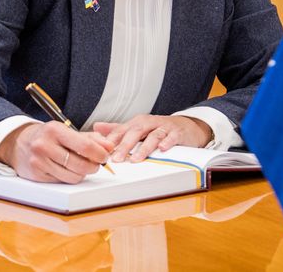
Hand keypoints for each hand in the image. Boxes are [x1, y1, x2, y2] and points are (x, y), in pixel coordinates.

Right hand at [0, 121, 113, 183]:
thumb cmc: (46, 136)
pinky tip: (66, 169)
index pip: (84, 145)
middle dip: (93, 166)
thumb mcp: (66, 131)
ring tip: (79, 166)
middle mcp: (44, 145)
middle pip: (80, 164)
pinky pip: (62, 181)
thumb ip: (90, 138)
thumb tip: (109, 146)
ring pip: (73, 176)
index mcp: (54, 130)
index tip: (105, 156)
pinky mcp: (37, 175)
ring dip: (82, 174)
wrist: (18, 143)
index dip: (99, 153)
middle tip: (95, 163)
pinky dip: (69, 177)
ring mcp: (39, 161)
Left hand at [93, 115, 212, 162]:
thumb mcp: (138, 128)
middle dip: (125, 146)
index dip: (112, 140)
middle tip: (117, 159)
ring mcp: (164, 127)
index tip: (103, 151)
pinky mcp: (178, 132)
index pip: (122, 130)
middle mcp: (149, 122)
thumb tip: (96, 127)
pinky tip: (162, 149)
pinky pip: (172, 137)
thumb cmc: (159, 128)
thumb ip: (118, 129)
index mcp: (137, 122)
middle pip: (135, 132)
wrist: (186, 126)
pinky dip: (167, 142)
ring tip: (136, 159)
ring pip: (153, 136)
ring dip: (144, 148)